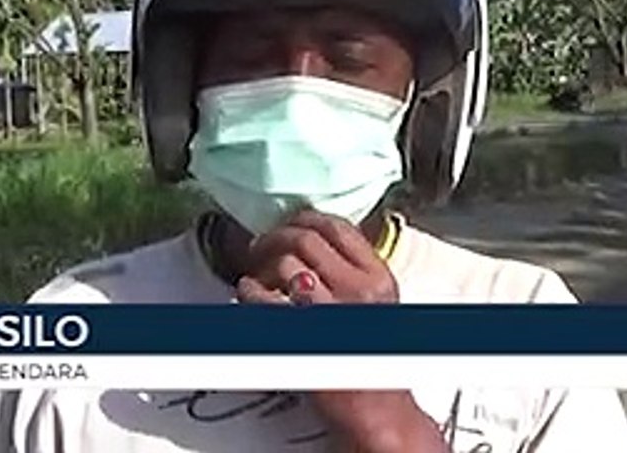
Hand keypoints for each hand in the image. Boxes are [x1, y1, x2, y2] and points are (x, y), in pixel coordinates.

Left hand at [235, 210, 446, 452]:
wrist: (374, 406)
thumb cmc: (371, 359)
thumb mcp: (378, 302)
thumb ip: (353, 270)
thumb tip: (313, 238)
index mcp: (378, 277)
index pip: (338, 227)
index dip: (306, 219)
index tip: (291, 222)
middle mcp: (357, 289)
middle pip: (306, 238)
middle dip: (277, 236)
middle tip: (263, 245)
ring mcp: (330, 310)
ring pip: (286, 262)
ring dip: (263, 263)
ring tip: (257, 272)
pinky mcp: (302, 333)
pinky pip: (266, 297)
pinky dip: (250, 290)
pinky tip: (248, 290)